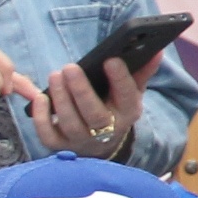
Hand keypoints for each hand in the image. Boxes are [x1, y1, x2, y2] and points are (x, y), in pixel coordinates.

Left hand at [29, 51, 150, 160]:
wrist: (101, 143)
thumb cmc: (115, 108)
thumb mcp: (131, 92)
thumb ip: (141, 71)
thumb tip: (156, 51)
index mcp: (127, 113)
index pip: (127, 96)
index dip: (120, 79)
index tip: (111, 60)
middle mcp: (107, 131)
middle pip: (95, 115)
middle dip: (81, 91)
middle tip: (70, 67)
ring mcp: (82, 140)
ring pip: (71, 123)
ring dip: (61, 99)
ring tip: (55, 75)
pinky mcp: (60, 146)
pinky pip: (48, 136)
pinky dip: (42, 118)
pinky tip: (41, 98)